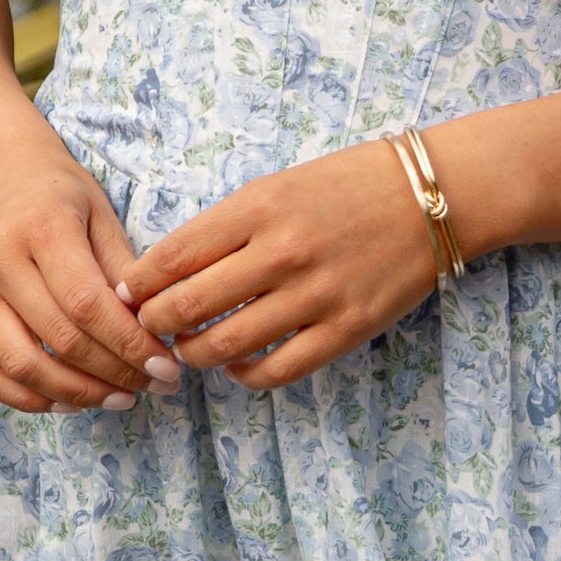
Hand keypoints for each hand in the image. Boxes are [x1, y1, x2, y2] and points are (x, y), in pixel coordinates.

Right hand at [0, 151, 176, 410]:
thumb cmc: (59, 197)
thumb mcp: (102, 216)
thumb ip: (124, 272)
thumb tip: (153, 332)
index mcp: (40, 227)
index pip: (88, 304)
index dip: (130, 345)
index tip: (166, 367)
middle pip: (59, 339)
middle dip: (115, 373)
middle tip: (154, 385)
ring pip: (21, 367)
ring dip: (77, 394)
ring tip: (119, 397)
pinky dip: (30, 399)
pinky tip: (70, 401)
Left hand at [121, 138, 445, 389]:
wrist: (432, 199)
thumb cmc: (348, 187)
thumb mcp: (279, 186)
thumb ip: (226, 226)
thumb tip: (167, 270)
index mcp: (259, 207)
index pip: (173, 256)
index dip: (138, 283)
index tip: (128, 294)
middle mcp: (282, 252)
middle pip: (187, 305)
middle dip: (153, 323)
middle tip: (148, 327)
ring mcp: (316, 295)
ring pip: (224, 345)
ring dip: (193, 353)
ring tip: (188, 347)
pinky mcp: (346, 329)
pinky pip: (276, 370)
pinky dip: (244, 375)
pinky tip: (236, 364)